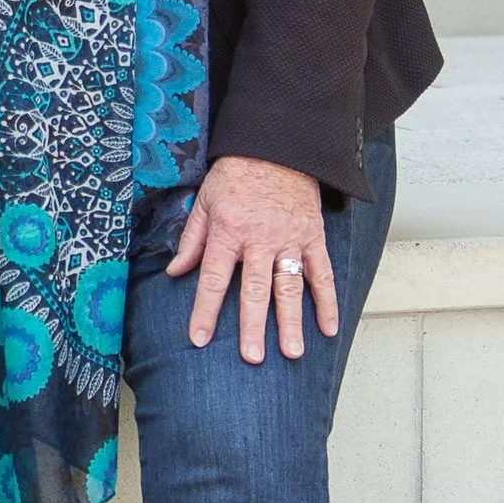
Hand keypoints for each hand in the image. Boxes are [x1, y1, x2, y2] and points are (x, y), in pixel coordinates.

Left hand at [166, 154, 337, 363]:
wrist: (277, 145)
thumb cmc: (236, 174)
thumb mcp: (205, 201)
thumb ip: (192, 239)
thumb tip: (175, 272)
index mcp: (228, 231)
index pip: (213, 278)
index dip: (204, 310)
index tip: (199, 339)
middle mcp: (260, 239)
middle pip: (255, 289)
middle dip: (253, 325)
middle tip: (252, 358)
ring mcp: (290, 239)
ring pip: (290, 286)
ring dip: (292, 321)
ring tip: (292, 353)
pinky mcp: (313, 236)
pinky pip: (322, 272)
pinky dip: (328, 301)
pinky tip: (328, 328)